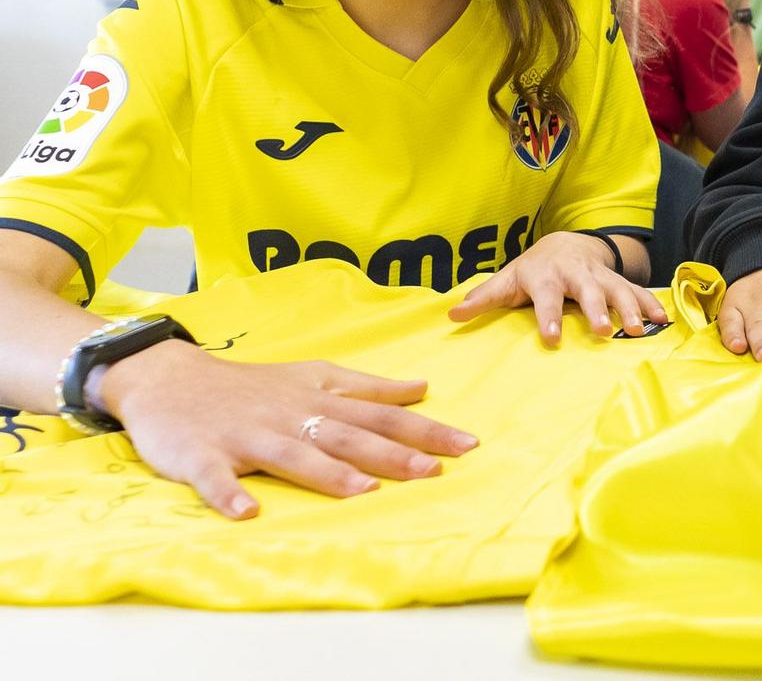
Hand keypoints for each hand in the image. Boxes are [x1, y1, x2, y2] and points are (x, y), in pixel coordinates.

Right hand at [98, 338, 477, 520]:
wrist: (168, 377)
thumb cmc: (250, 384)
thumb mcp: (313, 375)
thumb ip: (367, 386)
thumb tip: (422, 387)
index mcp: (318, 399)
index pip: (381, 415)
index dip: (424, 429)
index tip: (467, 444)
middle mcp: (289, 416)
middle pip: (347, 435)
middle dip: (391, 453)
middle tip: (433, 471)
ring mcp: (245, 436)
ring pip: (291, 454)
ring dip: (326, 473)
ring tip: (362, 491)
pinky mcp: (201, 455)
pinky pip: (214, 477)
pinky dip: (228, 494)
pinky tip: (246, 512)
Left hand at [449, 231, 666, 345]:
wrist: (568, 243)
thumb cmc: (533, 269)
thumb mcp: (508, 279)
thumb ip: (484, 298)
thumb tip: (451, 315)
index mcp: (546, 276)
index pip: (546, 296)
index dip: (548, 316)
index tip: (552, 338)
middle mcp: (576, 275)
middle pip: (588, 291)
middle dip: (598, 309)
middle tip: (604, 331)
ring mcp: (601, 277)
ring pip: (618, 290)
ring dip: (630, 308)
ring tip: (639, 330)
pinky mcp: (618, 281)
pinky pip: (638, 291)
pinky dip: (651, 304)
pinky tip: (662, 320)